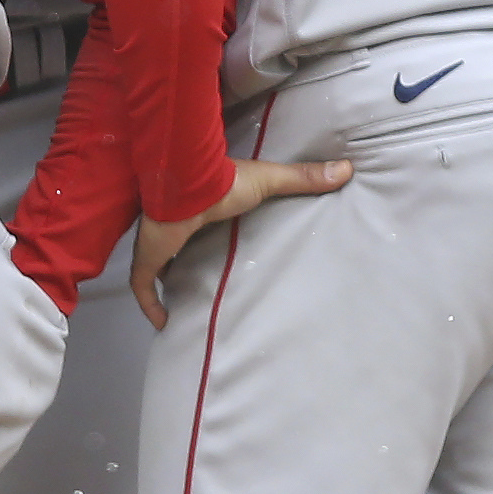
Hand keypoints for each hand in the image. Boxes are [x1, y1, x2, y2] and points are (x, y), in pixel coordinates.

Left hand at [128, 155, 353, 328]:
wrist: (190, 186)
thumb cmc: (225, 183)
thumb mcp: (269, 181)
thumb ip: (303, 179)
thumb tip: (348, 169)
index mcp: (199, 210)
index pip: (196, 227)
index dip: (200, 237)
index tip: (212, 248)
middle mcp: (175, 229)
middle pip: (175, 251)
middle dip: (180, 264)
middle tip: (198, 283)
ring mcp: (159, 246)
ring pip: (157, 269)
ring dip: (165, 286)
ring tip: (182, 307)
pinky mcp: (148, 260)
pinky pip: (144, 289)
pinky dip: (151, 307)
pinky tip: (163, 325)